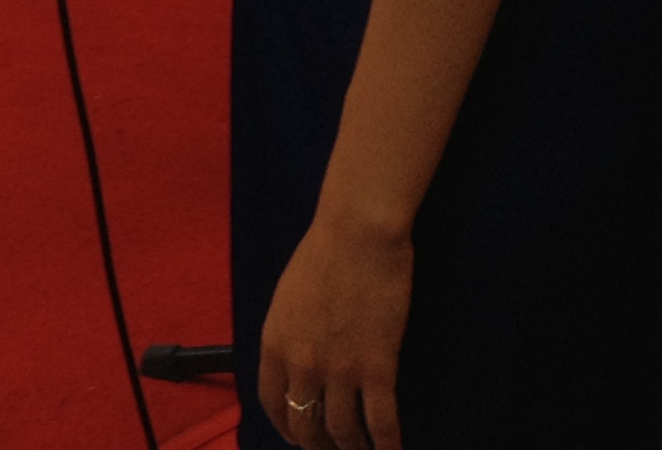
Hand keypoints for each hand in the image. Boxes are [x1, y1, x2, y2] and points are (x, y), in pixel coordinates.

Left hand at [258, 202, 413, 449]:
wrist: (358, 234)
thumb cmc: (324, 253)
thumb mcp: (287, 297)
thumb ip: (289, 334)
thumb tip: (298, 360)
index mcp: (275, 344)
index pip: (273, 403)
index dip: (286, 427)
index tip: (297, 437)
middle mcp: (302, 365)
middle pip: (306, 425)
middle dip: (319, 446)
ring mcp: (340, 370)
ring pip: (343, 431)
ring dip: (353, 449)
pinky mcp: (377, 367)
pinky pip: (381, 421)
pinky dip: (388, 444)